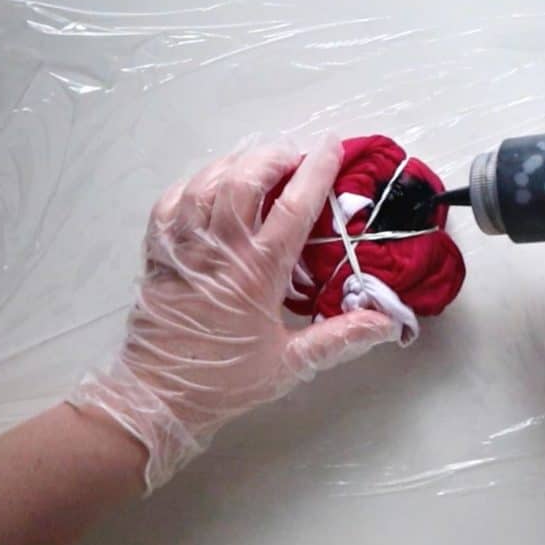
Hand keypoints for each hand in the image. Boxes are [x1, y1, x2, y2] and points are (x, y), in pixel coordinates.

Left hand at [70, 136, 396, 491]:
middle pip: (245, 179)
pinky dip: (197, 183)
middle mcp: (220, 249)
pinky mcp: (158, 252)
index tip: (333, 146)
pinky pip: (174, 200)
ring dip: (236, 164)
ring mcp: (184, 246)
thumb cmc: (226, 381)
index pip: (293, 206)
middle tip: (294, 158)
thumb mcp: (290, 364)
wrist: (157, 397)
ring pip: (208, 182)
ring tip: (258, 165)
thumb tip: (388, 322)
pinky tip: (212, 186)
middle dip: (273, 157)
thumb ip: (340, 338)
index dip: (317, 170)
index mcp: (257, 272)